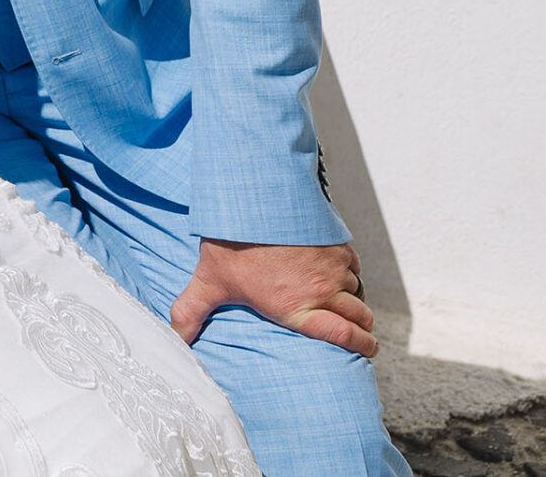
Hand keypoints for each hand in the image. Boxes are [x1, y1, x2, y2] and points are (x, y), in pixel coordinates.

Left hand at [170, 239, 375, 358]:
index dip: (361, 346)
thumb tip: (177, 337)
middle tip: (361, 331)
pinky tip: (338, 271)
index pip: (344, 337)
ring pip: (357, 291)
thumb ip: (192, 311)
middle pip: (360, 317)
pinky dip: (350, 271)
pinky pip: (354, 265)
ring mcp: (332, 267)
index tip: (368, 348)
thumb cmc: (232, 243)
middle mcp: (321, 291)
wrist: (253, 197)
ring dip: (354, 298)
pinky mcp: (336, 245)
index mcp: (295, 308)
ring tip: (344, 302)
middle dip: (364, 328)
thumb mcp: (209, 280)